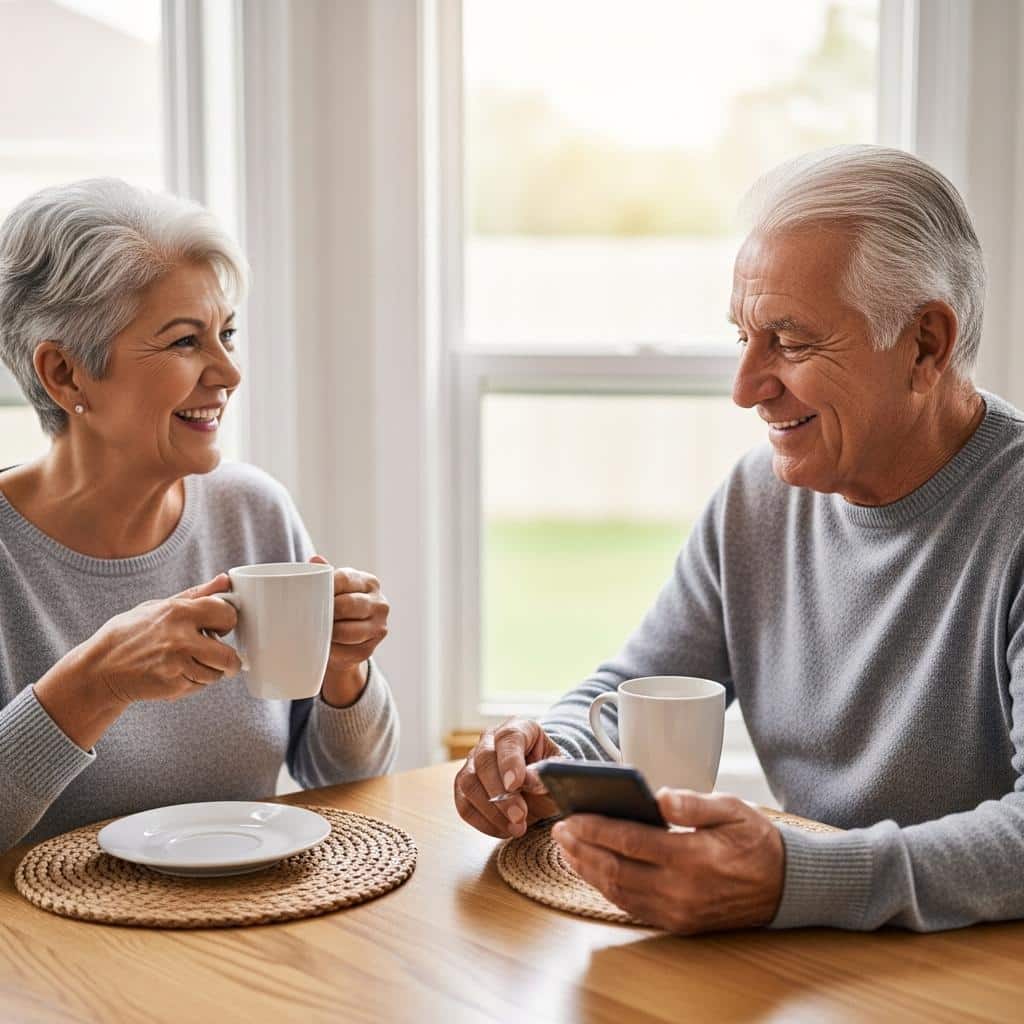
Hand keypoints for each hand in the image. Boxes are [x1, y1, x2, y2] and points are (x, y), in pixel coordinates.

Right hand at [78, 573, 242, 703]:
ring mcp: (177, 665)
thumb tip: (225, 579)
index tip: (221, 626)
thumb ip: (196, 594)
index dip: (227, 621)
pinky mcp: (173, 686)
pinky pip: (200, 686)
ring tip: (188, 663)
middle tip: (219, 656)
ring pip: (216, 674)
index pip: (227, 614)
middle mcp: (180, 638)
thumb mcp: (157, 606)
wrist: (99, 669)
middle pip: (229, 655)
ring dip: (209, 671)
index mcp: (178, 612)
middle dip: (228, 658)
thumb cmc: (128, 634)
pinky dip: (193, 683)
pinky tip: (176, 673)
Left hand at [311, 555, 388, 706]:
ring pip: (347, 631)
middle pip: (347, 605)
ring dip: (328, 633)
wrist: (346, 641)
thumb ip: (324, 574)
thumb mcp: (333, 589)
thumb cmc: (337, 607)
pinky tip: (324, 646)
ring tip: (316, 631)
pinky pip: (345, 651)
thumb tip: (315, 560)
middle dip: (326, 611)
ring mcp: (378, 627)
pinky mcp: (370, 649)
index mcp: (369, 582)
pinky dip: (331, 650)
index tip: (308, 592)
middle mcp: (380, 603)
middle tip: (308, 615)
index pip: (345, 579)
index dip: (325, 586)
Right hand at [454, 718, 562, 837]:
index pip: (508, 738)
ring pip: (468, 783)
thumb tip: (530, 780)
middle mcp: (489, 740)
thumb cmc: (548, 771)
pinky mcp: (464, 785)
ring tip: (516, 827)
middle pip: (484, 761)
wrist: (539, 783)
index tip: (516, 784)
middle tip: (519, 816)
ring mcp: (473, 761)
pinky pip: (464, 804)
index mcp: (517, 728)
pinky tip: (504, 829)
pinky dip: (482, 822)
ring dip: (491, 811)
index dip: (510, 761)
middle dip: (501, 793)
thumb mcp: (557, 769)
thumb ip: (546, 772)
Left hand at [551, 789, 784, 933]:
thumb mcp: (733, 809)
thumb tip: (658, 795)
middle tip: (559, 828)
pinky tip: (592, 870)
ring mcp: (678, 911)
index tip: (571, 815)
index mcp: (693, 857)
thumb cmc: (757, 842)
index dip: (595, 828)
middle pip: (615, 869)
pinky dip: (606, 888)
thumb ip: (694, 803)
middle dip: (581, 848)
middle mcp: (681, 890)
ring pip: (618, 892)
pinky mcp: (677, 922)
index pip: (630, 841)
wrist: (786, 887)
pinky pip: (631, 906)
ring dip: (587, 870)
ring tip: (567, 848)